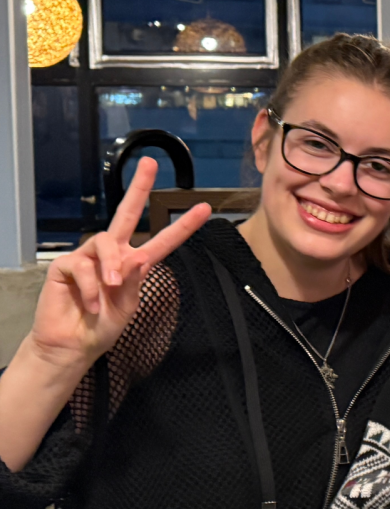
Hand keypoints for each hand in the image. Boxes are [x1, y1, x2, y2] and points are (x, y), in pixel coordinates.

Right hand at [27, 157, 210, 369]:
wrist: (73, 345)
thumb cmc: (102, 327)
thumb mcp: (128, 307)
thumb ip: (134, 282)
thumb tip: (137, 258)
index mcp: (135, 265)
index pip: (163, 241)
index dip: (183, 226)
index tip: (205, 208)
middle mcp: (113, 255)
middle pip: (127, 214)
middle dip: (138, 188)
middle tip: (150, 163)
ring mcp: (89, 257)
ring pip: (105, 241)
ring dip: (110, 266)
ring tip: (110, 287)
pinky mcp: (66, 265)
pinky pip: (82, 265)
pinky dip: (89, 287)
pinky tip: (89, 303)